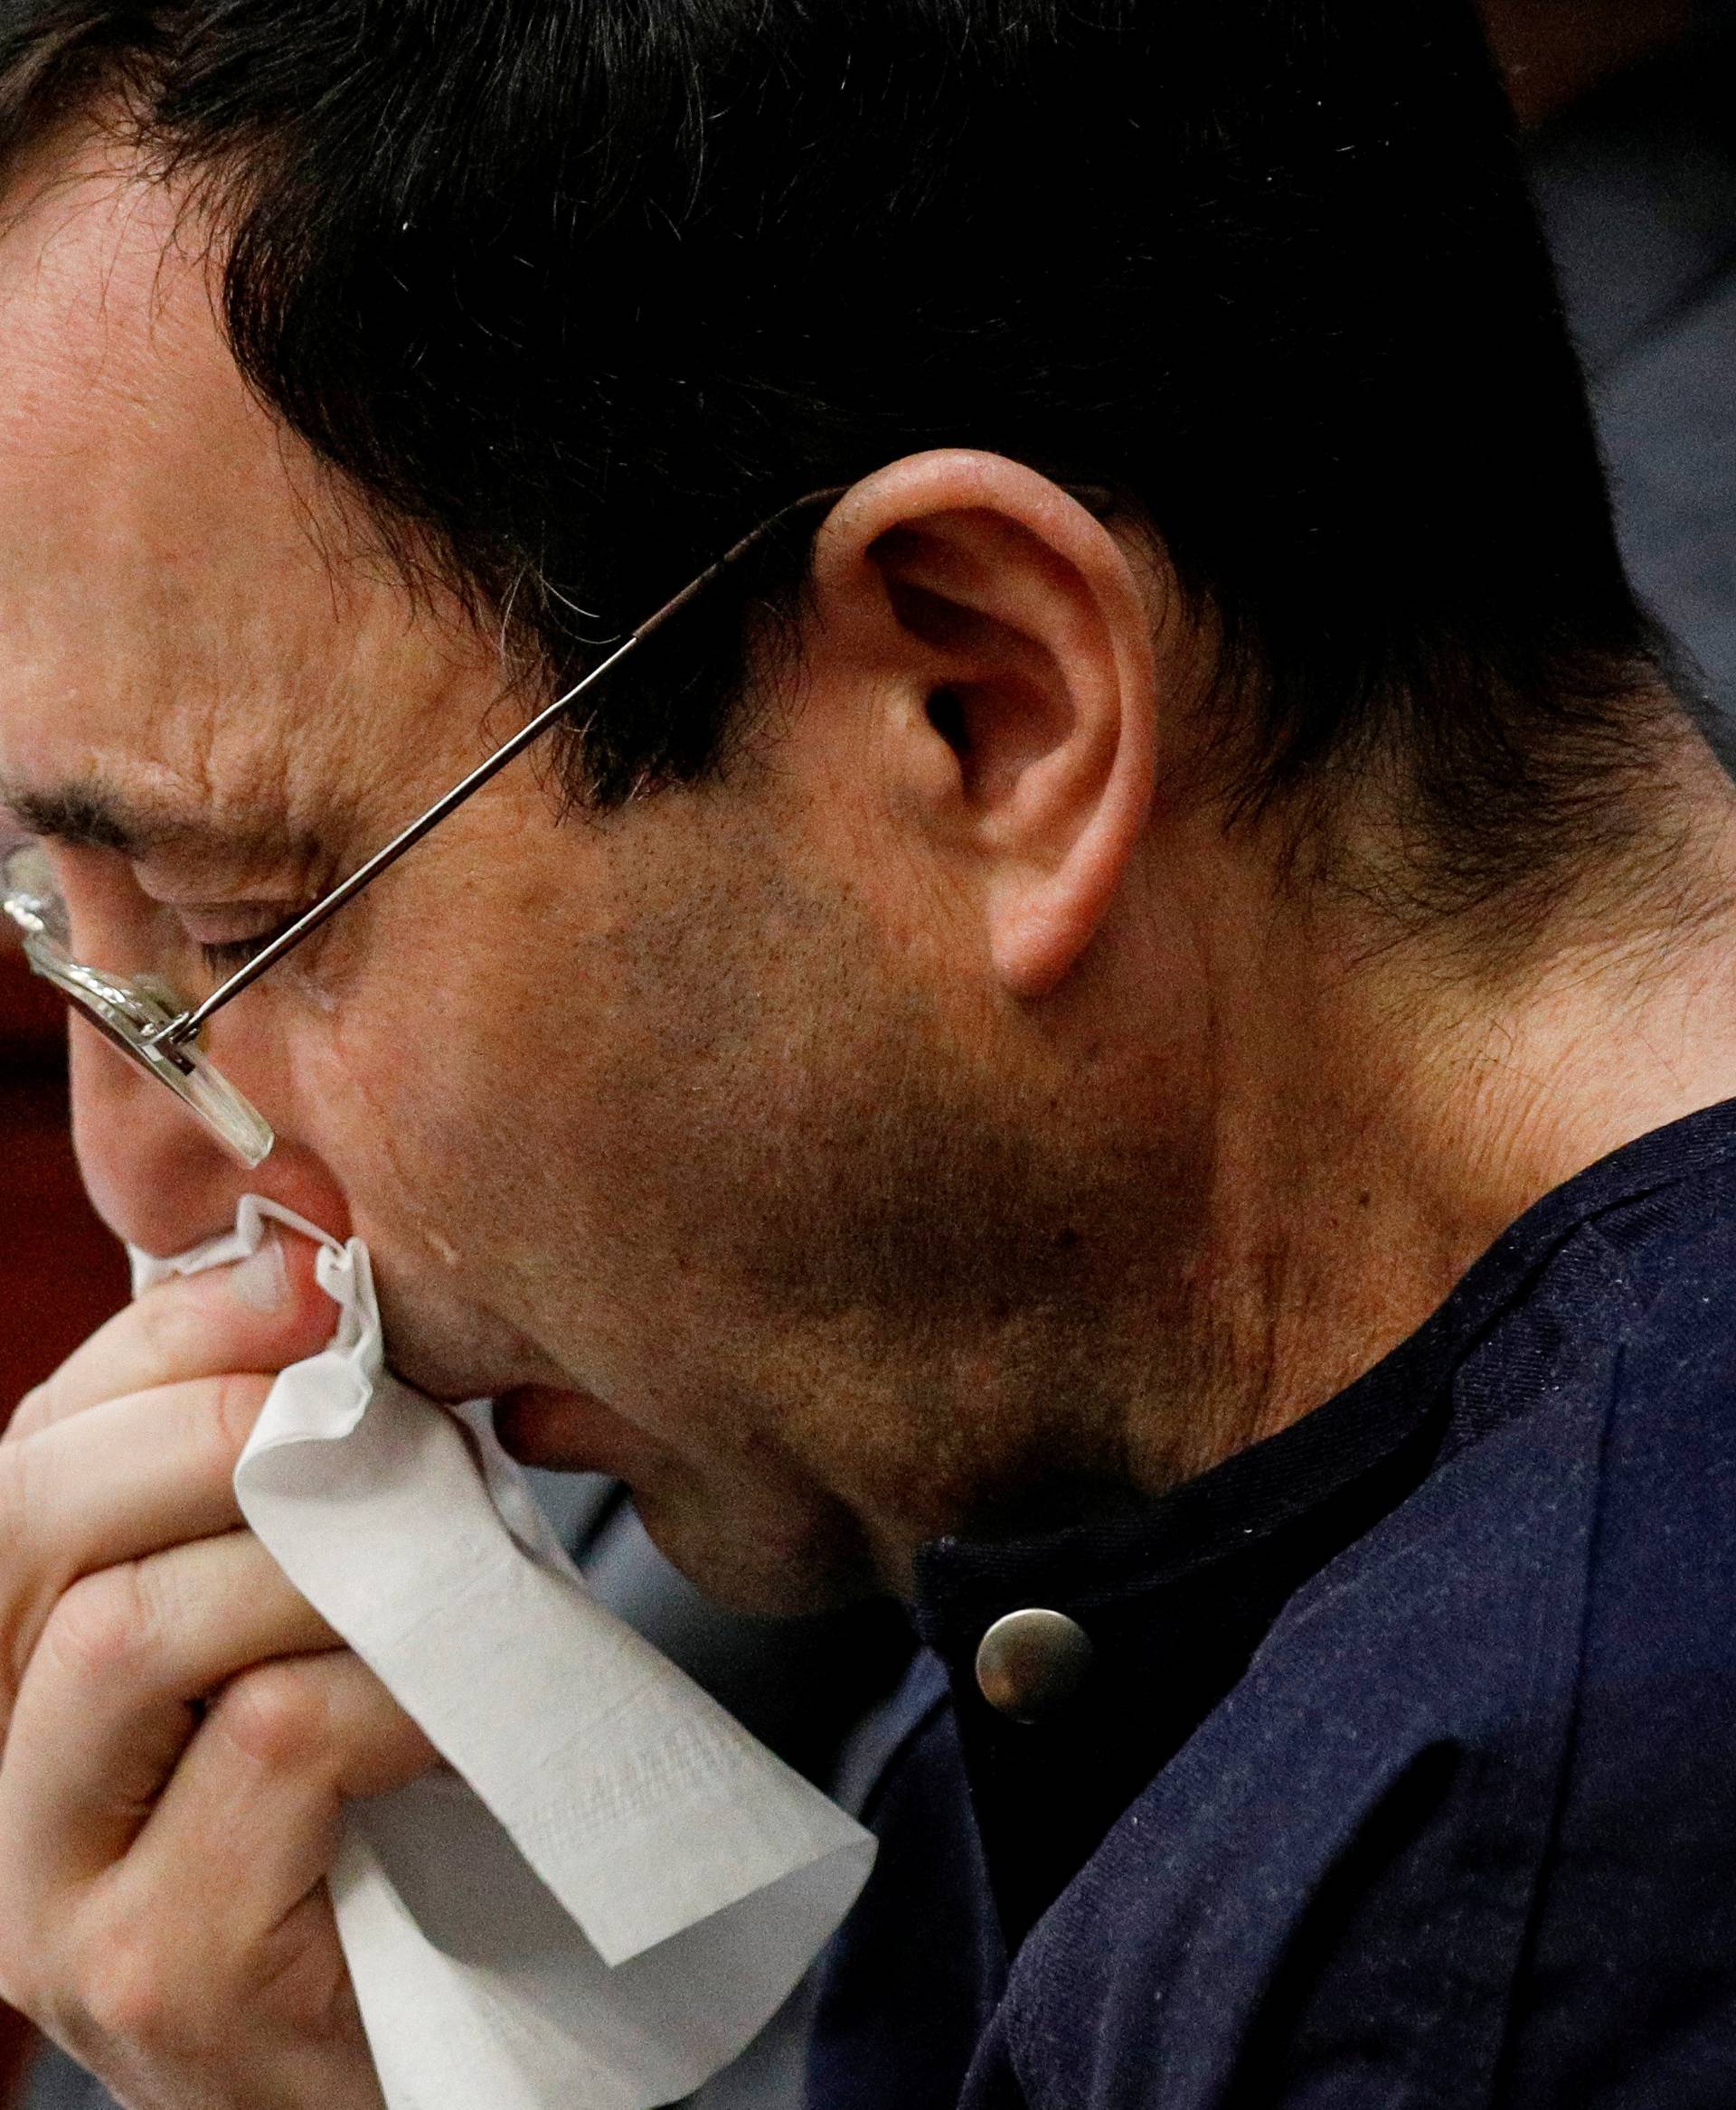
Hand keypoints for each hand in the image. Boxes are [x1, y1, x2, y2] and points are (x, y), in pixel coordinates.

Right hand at [0, 1230, 438, 2109]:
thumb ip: (283, 1496)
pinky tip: (453, 1706)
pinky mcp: (152, 1976)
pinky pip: (265, 1742)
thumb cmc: (381, 1817)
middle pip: (28, 1521)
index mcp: (14, 1665)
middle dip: (213, 1428)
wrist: (440, 2050)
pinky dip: (385, 1684)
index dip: (163, 1340)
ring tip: (434, 1563)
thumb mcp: (311, 1624)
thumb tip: (319, 1293)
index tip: (310, 1284)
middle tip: (371, 1413)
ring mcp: (43, 1894)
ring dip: (314, 1561)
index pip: (31, 1449)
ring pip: (128, 1632)